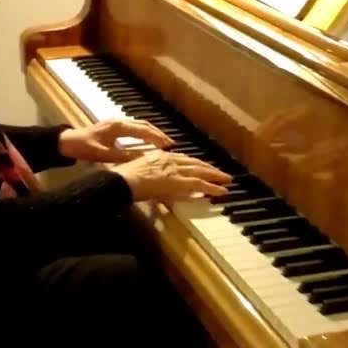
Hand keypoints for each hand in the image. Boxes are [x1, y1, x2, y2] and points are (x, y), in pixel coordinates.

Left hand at [58, 118, 172, 162]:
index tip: (167, 145)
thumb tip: (142, 159)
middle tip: (171, 144)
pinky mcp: (114, 126)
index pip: (142, 130)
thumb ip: (122, 157)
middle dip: (158, 133)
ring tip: (163, 142)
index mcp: (118, 126)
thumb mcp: (103, 155)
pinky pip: (134, 127)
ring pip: (139, 124)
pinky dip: (144, 132)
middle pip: (144, 125)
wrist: (67, 142)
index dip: (156, 137)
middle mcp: (119, 121)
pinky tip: (148, 140)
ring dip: (152, 132)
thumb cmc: (84, 148)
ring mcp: (117, 122)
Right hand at [111, 150, 231, 201]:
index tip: (202, 166)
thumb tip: (155, 184)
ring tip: (226, 180)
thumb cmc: (123, 179)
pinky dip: (212, 187)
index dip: (194, 163)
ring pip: (200, 171)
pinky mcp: (176, 181)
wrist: (120, 181)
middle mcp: (168, 159)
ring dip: (215, 176)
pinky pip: (199, 183)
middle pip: (194, 162)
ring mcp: (173, 169)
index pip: (182, 158)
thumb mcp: (137, 172)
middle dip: (208, 167)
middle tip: (221, 172)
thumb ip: (149, 175)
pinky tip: (221, 191)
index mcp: (159, 156)